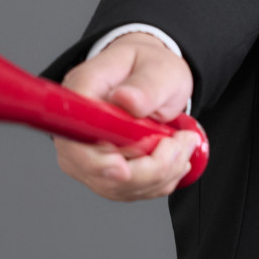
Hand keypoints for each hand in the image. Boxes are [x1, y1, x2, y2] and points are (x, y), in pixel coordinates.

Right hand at [55, 32, 196, 200]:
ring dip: (158, 176)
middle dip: (146, 169)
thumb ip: (146, 86)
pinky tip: (173, 161)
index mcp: (82, 91)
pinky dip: (157, 182)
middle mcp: (76, 125)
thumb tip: (127, 100)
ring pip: (114, 186)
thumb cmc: (151, 68)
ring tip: (183, 146)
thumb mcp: (159, 69)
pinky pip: (126, 190)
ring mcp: (85, 152)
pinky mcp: (101, 170)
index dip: (95, 159)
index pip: (74, 133)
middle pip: (93, 168)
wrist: (153, 78)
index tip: (124, 167)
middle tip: (182, 144)